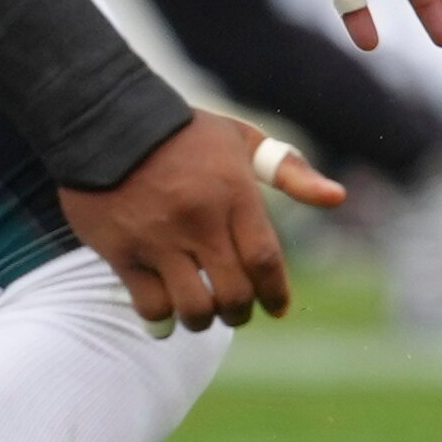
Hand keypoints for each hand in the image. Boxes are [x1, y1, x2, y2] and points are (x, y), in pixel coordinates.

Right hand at [62, 111, 327, 332]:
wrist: (103, 120)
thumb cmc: (182, 133)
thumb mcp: (240, 140)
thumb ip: (290, 171)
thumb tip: (338, 199)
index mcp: (233, 193)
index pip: (265, 260)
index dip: (276, 292)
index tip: (278, 308)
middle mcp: (199, 220)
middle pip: (234, 293)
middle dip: (240, 313)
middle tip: (236, 312)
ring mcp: (159, 239)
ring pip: (194, 308)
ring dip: (203, 320)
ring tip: (202, 313)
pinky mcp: (122, 252)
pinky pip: (150, 305)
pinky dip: (162, 320)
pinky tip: (167, 317)